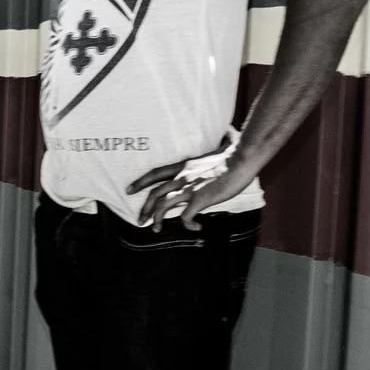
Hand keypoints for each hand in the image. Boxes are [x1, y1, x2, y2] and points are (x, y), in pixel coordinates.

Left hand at [129, 148, 251, 228]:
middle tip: (139, 220)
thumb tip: (224, 139)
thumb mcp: (213, 153)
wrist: (241, 159)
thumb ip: (209, 155)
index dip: (140, 182)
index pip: (155, 174)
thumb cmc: (232, 154)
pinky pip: (186, 217)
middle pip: (154, 193)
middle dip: (144, 208)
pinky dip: (188, 225)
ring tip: (156, 229)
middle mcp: (181, 177)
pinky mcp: (200, 199)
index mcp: (183, 166)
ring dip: (157, 219)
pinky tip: (195, 228)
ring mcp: (189, 188)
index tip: (129, 190)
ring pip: (163, 205)